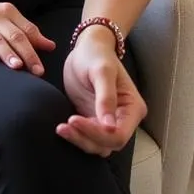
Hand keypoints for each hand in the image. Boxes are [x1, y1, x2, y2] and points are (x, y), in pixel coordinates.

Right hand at [0, 0, 55, 73]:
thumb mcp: (5, 18)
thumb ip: (26, 31)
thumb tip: (50, 45)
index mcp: (6, 11)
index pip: (25, 30)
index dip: (36, 48)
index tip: (41, 67)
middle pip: (13, 35)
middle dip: (26, 53)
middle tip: (36, 71)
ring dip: (7, 53)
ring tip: (17, 66)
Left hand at [57, 29, 146, 155]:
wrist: (87, 48)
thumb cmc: (97, 55)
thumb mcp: (102, 71)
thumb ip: (106, 98)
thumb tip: (110, 128)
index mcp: (132, 109)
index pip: (119, 134)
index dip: (98, 133)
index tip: (75, 119)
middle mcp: (123, 119)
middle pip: (108, 144)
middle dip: (86, 138)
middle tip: (63, 126)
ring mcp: (108, 121)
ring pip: (97, 145)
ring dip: (79, 140)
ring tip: (61, 128)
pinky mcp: (93, 119)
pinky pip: (87, 137)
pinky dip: (75, 136)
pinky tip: (62, 127)